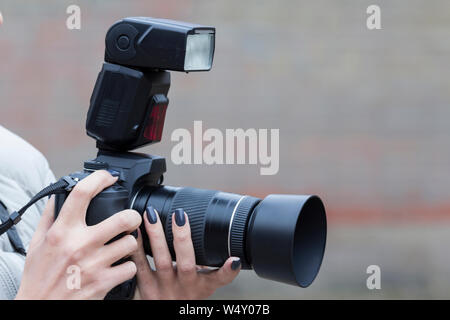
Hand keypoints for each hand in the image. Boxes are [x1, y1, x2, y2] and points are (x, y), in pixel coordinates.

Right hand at [16, 170, 141, 299]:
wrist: (39, 309)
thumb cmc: (38, 277)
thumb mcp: (37, 244)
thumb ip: (49, 218)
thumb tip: (58, 196)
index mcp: (61, 232)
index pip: (82, 194)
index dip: (99, 178)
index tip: (108, 177)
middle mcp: (80, 245)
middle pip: (124, 217)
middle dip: (133, 216)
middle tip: (130, 220)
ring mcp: (94, 264)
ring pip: (132, 242)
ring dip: (130, 243)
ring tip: (122, 246)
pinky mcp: (104, 282)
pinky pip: (131, 267)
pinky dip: (128, 267)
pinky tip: (119, 267)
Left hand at [132, 207, 240, 299]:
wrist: (165, 314)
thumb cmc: (185, 295)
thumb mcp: (203, 283)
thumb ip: (211, 265)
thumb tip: (224, 241)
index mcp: (203, 285)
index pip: (220, 278)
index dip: (228, 270)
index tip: (234, 259)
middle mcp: (185, 287)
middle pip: (186, 264)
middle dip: (183, 238)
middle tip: (180, 216)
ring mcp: (164, 288)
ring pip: (161, 261)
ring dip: (156, 237)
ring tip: (151, 216)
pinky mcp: (145, 288)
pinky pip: (140, 267)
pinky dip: (136, 249)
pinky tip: (134, 232)